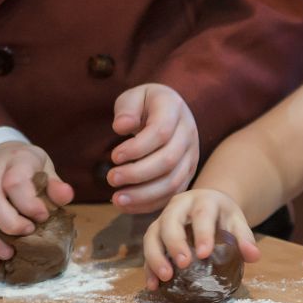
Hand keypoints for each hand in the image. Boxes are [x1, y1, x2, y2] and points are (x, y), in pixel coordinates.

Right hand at [0, 141, 73, 270]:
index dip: (29, 203)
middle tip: (28, 233)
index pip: (15, 182)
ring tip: (8, 256)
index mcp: (13, 161)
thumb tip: (66, 197)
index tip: (43, 217)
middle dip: (10, 224)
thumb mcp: (43, 166)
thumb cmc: (24, 166)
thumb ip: (54, 184)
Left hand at [109, 83, 199, 213]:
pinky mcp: (187, 174)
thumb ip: (126, 109)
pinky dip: (150, 204)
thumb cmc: (145, 105)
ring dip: (143, 195)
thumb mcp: (133, 97)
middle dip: (137, 174)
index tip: (114, 156)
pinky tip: (127, 205)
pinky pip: (172, 195)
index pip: (161, 132)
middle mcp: (188, 133)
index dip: (136, 148)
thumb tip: (121, 127)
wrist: (168, 111)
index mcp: (175, 109)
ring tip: (116, 198)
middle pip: (168, 161)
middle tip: (111, 178)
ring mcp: (191, 156)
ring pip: (173, 182)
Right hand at [142, 189, 260, 290]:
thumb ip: (244, 237)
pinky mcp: (154, 233)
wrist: (206, 203)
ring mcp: (163, 219)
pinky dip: (148, 267)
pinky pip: (147, 249)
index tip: (204, 254)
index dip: (202, 233)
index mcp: (202, 200)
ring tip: (165, 277)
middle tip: (183, 264)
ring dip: (156, 256)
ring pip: (152, 234)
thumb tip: (253, 256)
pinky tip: (153, 285)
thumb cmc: (222, 215)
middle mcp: (178, 206)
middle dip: (174, 243)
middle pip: (170, 221)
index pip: (201, 214)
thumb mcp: (236, 221)